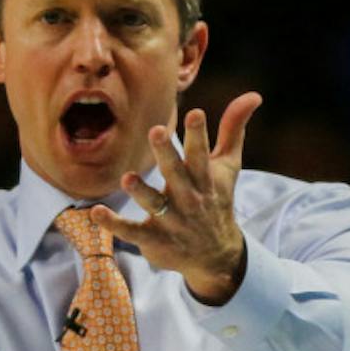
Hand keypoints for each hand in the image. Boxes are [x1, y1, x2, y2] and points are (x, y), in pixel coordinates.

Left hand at [90, 92, 261, 305]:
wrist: (216, 256)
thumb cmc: (216, 200)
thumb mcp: (228, 167)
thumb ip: (233, 130)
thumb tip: (253, 95)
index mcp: (204, 179)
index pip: (201, 154)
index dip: (199, 134)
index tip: (195, 113)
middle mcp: (188, 198)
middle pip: (176, 174)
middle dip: (166, 154)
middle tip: (155, 131)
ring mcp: (170, 220)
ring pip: (154, 204)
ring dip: (141, 192)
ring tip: (127, 177)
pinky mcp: (153, 239)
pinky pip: (131, 231)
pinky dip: (114, 224)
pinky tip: (96, 212)